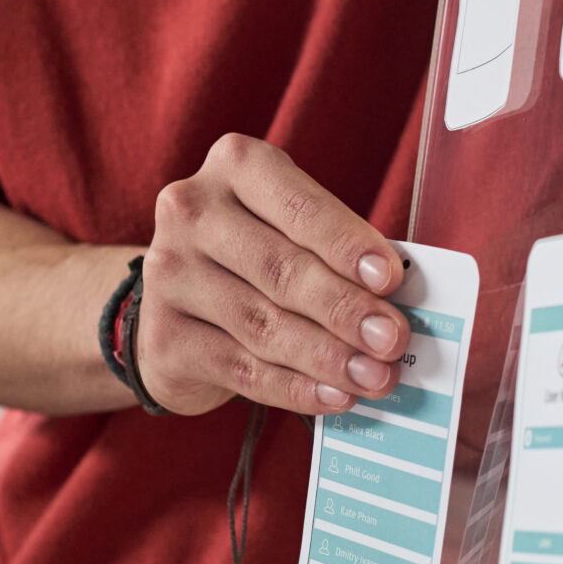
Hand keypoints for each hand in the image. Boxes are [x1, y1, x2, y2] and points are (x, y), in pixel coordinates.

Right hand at [135, 135, 408, 416]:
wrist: (177, 300)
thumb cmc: (258, 254)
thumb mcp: (295, 229)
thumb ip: (338, 253)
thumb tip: (399, 302)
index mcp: (236, 165)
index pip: (300, 208)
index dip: (347, 245)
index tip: (390, 279)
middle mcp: (193, 212)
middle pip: (281, 269)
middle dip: (345, 309)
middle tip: (391, 340)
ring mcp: (170, 274)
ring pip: (263, 324)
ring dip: (327, 356)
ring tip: (374, 377)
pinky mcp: (163, 336)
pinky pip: (241, 368)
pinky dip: (294, 387)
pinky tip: (333, 397)